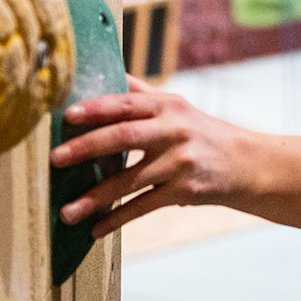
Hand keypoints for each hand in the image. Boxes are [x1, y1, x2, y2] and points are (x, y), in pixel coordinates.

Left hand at [51, 76, 300, 240]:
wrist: (245, 163)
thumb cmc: (199, 131)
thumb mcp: (176, 105)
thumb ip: (141, 92)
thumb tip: (105, 70)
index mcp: (167, 105)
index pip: (126, 103)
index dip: (96, 108)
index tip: (67, 115)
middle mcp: (173, 130)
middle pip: (124, 137)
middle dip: (87, 147)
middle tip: (55, 158)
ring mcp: (179, 162)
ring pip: (130, 180)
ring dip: (95, 197)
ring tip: (66, 211)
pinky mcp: (183, 191)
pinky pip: (143, 206)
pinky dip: (117, 219)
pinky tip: (95, 229)